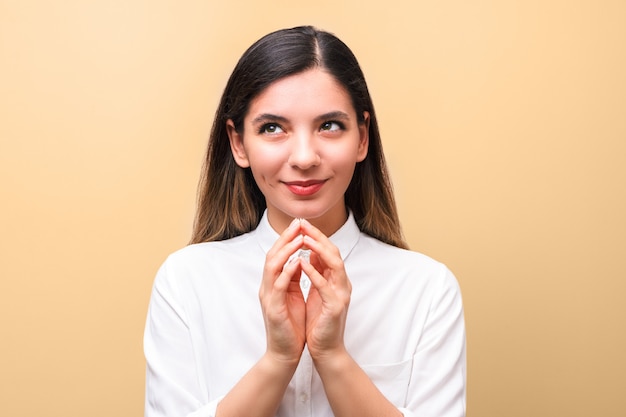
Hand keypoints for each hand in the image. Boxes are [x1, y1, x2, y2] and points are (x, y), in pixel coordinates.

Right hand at [259, 218, 306, 365]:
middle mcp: (268, 287)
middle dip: (285, 238)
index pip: (278, 255)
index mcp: (274, 284)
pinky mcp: (273, 309)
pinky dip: (287, 272)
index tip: (300, 224)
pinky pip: (278, 286)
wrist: (285, 353)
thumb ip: (293, 278)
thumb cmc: (291, 326)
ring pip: (272, 267)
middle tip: (298, 223)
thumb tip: (299, 259)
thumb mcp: (293, 296)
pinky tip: (296, 263)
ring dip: (286, 251)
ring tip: (299, 238)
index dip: (288, 238)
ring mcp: (268, 298)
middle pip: (273, 255)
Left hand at [299, 219, 351, 360]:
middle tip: (303, 224)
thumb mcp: (317, 292)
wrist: (325, 349)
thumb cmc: (319, 322)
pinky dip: (314, 273)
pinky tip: (303, 264)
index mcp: (336, 280)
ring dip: (319, 250)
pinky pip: (325, 286)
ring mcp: (341, 295)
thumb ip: (317, 272)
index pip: (328, 251)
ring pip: (334, 265)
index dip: (316, 236)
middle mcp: (342, 284)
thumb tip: (311, 250)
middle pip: (333, 252)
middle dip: (318, 237)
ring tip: (305, 239)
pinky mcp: (335, 307)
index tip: (301, 224)